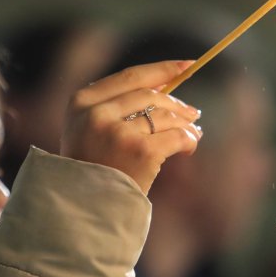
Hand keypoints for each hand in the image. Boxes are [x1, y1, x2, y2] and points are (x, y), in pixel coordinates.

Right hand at [61, 60, 201, 192]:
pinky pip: (176, 137)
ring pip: (165, 116)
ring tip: (194, 133)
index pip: (130, 76)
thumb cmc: (93, 171)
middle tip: (193, 113)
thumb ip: (115, 106)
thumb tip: (165, 85)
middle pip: (151, 96)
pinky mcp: (140, 151)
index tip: (188, 65)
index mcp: (81, 102)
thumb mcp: (88, 131)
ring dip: (185, 124)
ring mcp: (118, 132)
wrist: (86, 211)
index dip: (163, 70)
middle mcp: (96, 113)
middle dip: (176, 103)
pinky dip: (188, 140)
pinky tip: (190, 146)